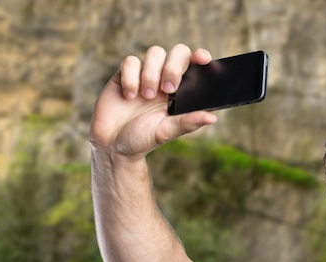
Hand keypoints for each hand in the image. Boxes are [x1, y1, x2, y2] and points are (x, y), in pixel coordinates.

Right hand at [88, 44, 217, 157]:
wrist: (113, 144)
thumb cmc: (143, 139)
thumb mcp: (166, 132)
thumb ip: (188, 123)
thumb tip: (212, 118)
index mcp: (182, 92)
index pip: (195, 66)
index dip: (200, 57)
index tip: (203, 59)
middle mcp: (166, 79)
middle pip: (178, 52)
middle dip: (174, 67)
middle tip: (168, 90)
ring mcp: (146, 74)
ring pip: (155, 53)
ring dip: (151, 74)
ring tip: (145, 98)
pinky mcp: (124, 74)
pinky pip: (130, 61)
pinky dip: (131, 77)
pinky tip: (129, 96)